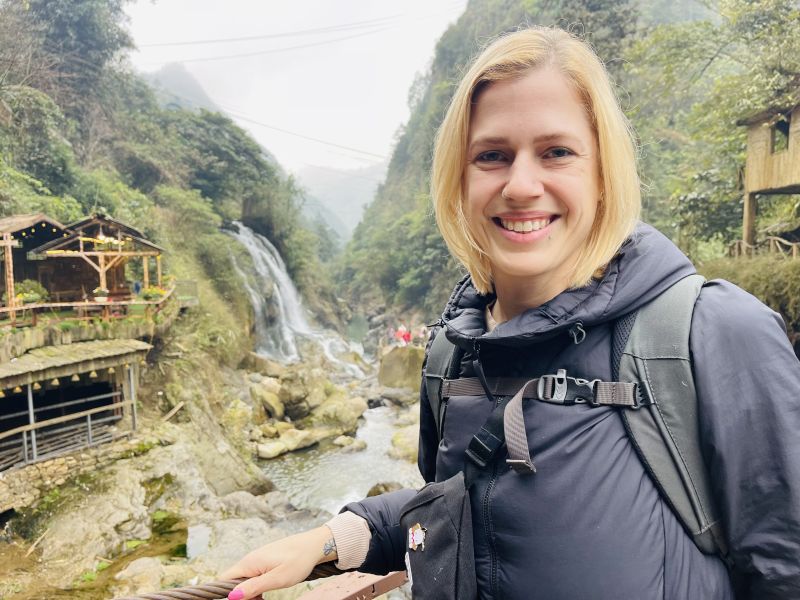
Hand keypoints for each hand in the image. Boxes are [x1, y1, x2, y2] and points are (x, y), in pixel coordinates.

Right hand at [220, 525, 336, 599]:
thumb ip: (254, 587)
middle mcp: (250, 559)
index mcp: (249, 563)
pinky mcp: (265, 561)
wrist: (315, 545)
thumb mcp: (277, 579)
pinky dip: (258, 586)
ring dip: (251, 592)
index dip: (227, 593)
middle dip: (242, 595)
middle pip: (234, 582)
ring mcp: (257, 559)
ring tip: (265, 597)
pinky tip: (267, 590)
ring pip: (245, 580)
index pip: (224, 579)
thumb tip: (232, 596)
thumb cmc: (298, 561)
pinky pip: (254, 576)